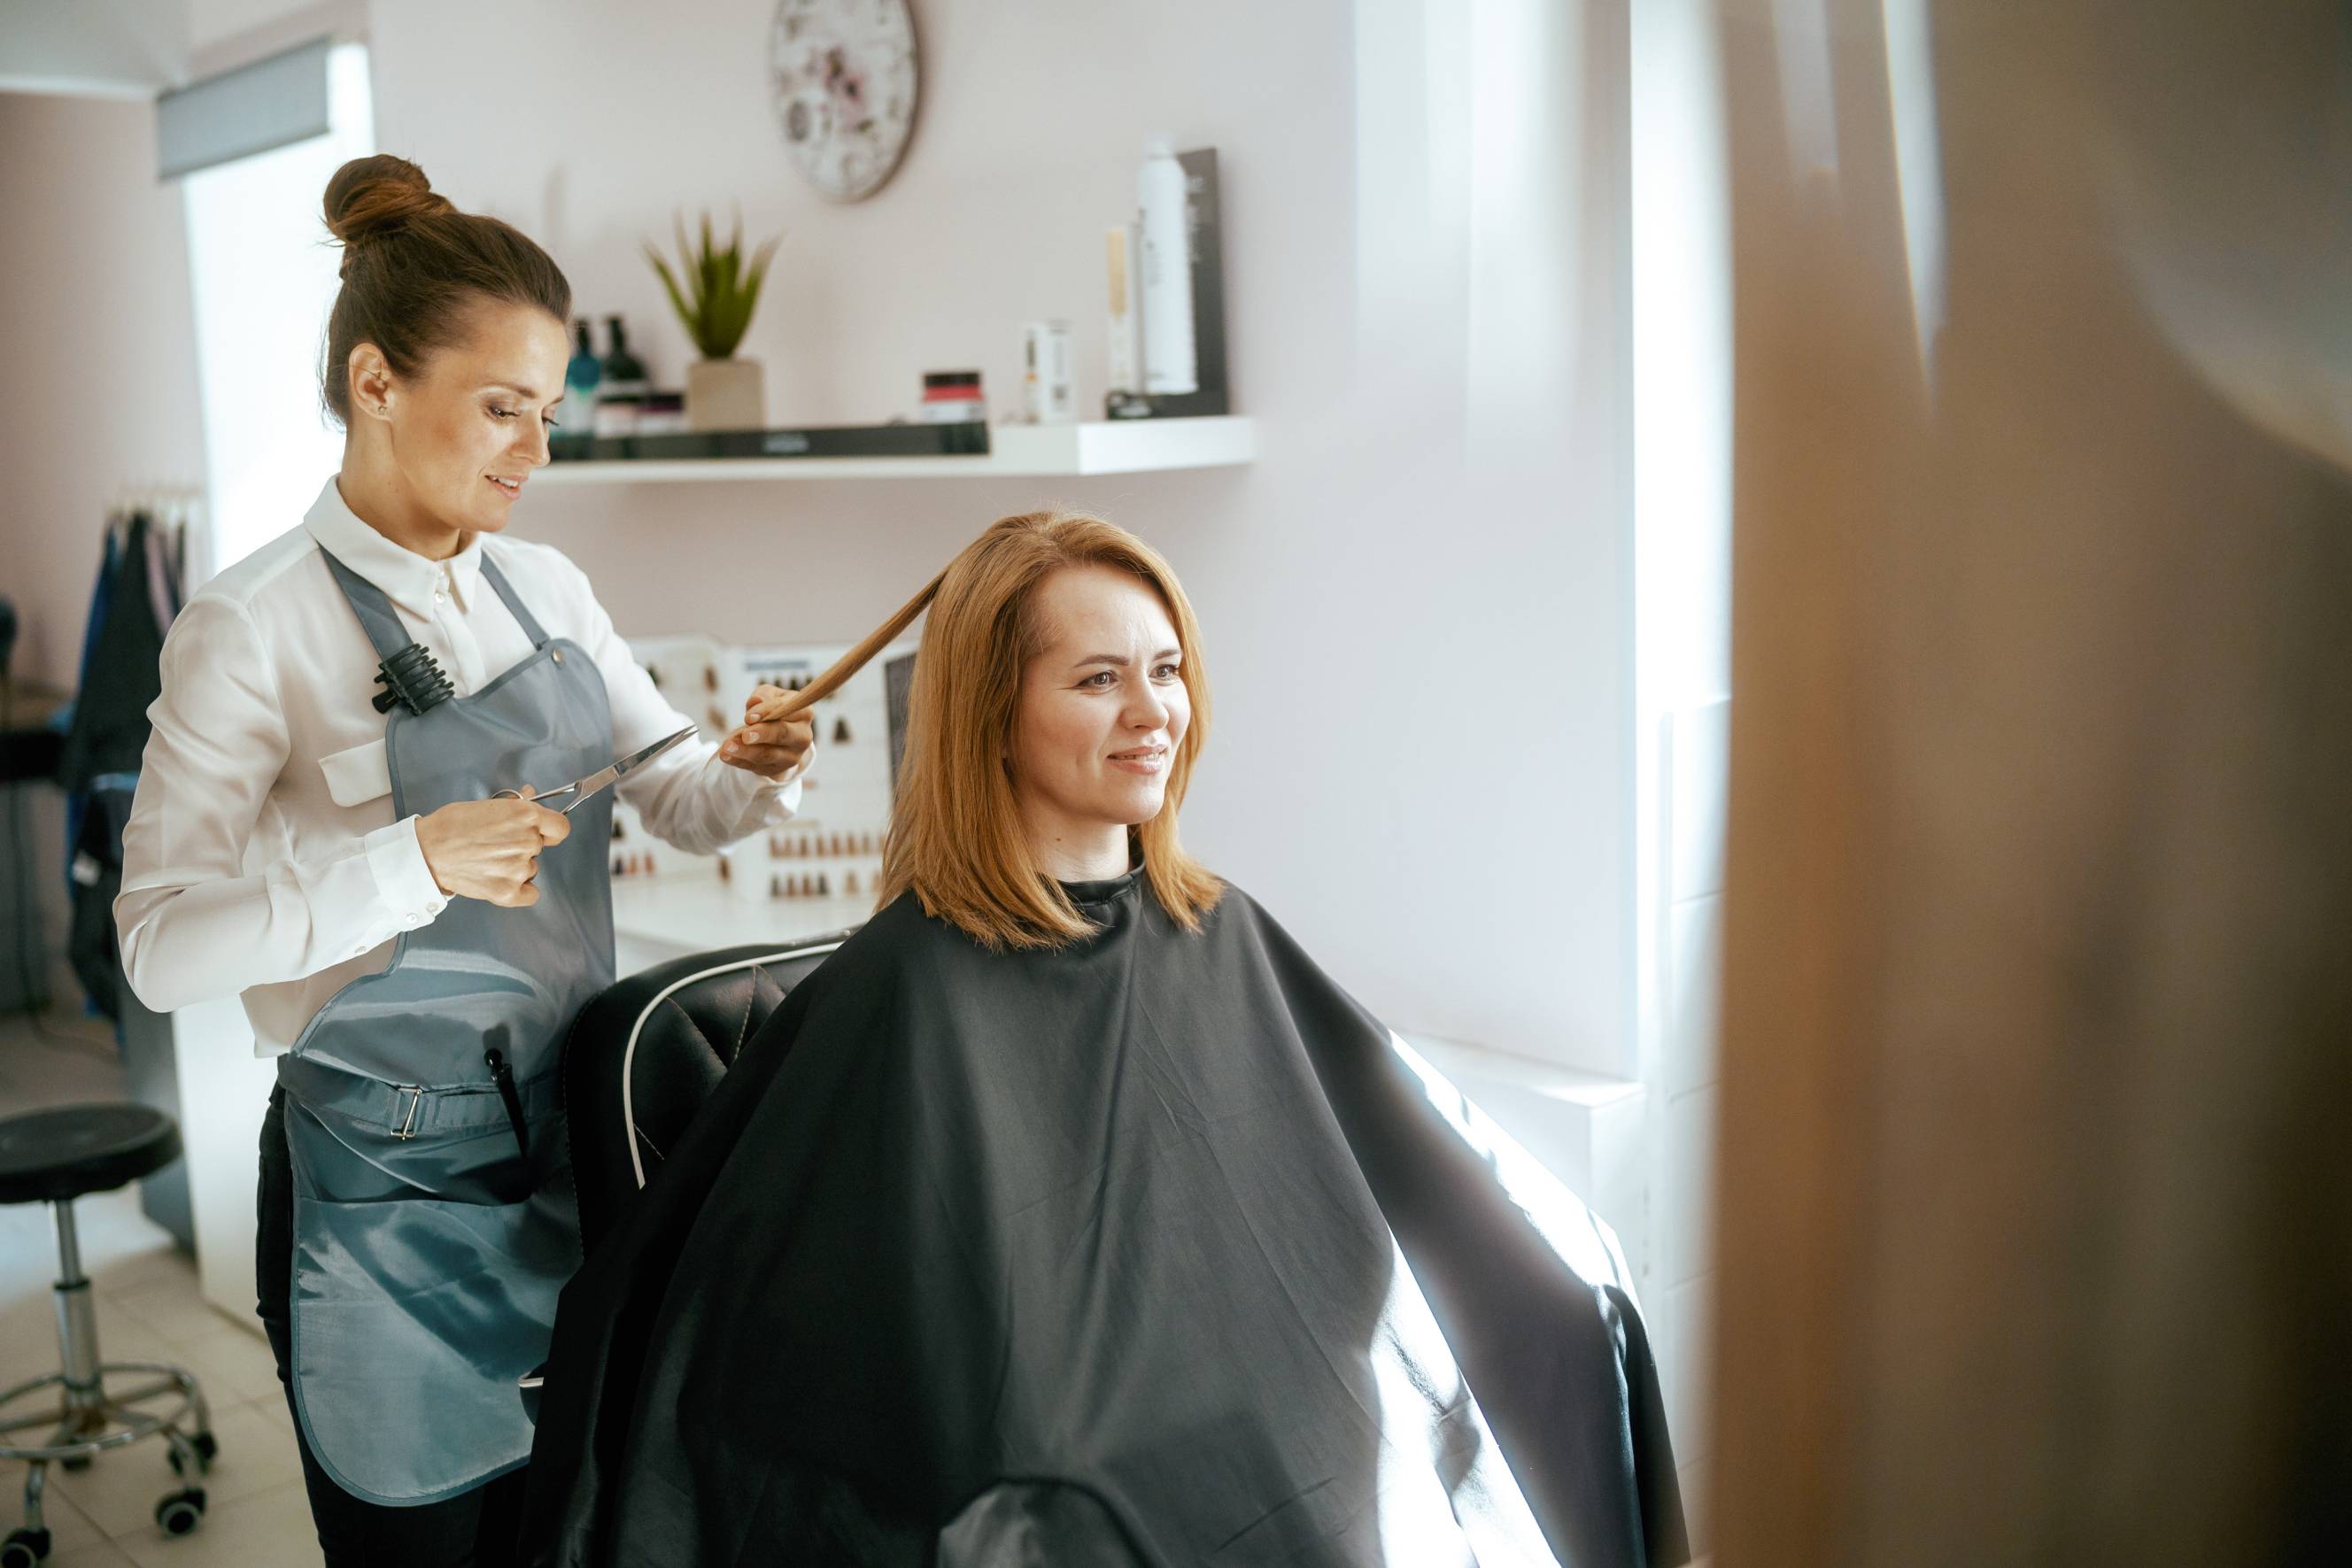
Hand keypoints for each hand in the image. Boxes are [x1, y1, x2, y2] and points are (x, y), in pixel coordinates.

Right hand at [416, 793, 569, 906]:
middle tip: (496, 845)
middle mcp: (527, 841)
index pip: (561, 827)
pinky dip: (520, 891)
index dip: (550, 830)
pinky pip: (531, 894)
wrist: (426, 852)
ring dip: (516, 867)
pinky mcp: (508, 892)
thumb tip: (531, 793)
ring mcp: (519, 868)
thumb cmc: (451, 826)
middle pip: (540, 847)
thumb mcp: (486, 805)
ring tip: (487, 861)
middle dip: (522, 846)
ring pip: (531, 869)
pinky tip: (500, 881)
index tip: (541, 833)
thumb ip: (515, 804)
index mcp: (525, 816)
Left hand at [720, 684, 814, 780]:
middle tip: (745, 735)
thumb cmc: (775, 710)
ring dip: (746, 751)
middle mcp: (802, 736)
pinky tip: (725, 756)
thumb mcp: (771, 696)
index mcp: (804, 713)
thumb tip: (756, 702)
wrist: (781, 735)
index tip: (748, 716)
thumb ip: (764, 696)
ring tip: (727, 747)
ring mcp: (791, 756)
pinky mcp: (777, 769)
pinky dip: (739, 761)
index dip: (767, 712)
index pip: (786, 710)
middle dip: (762, 734)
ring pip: (767, 755)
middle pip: (782, 734)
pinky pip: (756, 766)